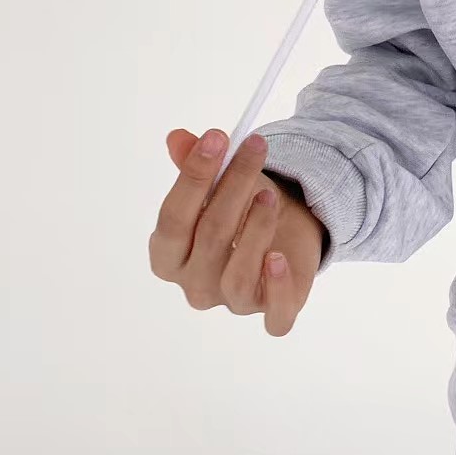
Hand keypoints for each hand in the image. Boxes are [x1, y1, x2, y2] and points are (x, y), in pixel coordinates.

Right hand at [149, 128, 325, 335]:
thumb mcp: (221, 184)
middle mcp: (194, 286)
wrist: (287, 233)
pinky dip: (277, 289)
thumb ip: (198, 166)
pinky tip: (279, 258)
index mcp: (168, 256)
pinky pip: (273, 317)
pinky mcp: (271, 312)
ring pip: (237, 275)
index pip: (172, 219)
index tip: (216, 137)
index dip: (193, 177)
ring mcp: (231, 303)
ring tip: (270, 195)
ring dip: (256, 229)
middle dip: (233, 186)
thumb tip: (179, 139)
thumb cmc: (242, 211)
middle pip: (209, 237)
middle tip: (254, 148)